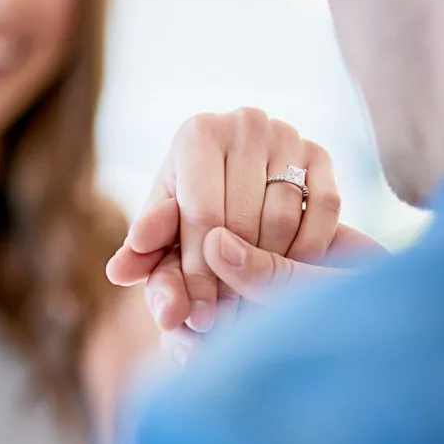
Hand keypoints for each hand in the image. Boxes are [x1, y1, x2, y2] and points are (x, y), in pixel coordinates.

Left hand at [106, 109, 385, 334]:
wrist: (236, 177)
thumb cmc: (189, 208)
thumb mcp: (164, 229)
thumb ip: (143, 253)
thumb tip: (119, 271)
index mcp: (198, 132)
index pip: (202, 214)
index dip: (199, 273)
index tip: (199, 319)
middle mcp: (245, 122)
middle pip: (244, 221)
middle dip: (232, 280)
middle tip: (228, 321)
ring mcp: (287, 134)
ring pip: (285, 220)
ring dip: (271, 270)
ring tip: (254, 303)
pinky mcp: (321, 152)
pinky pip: (324, 211)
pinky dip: (309, 250)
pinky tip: (290, 273)